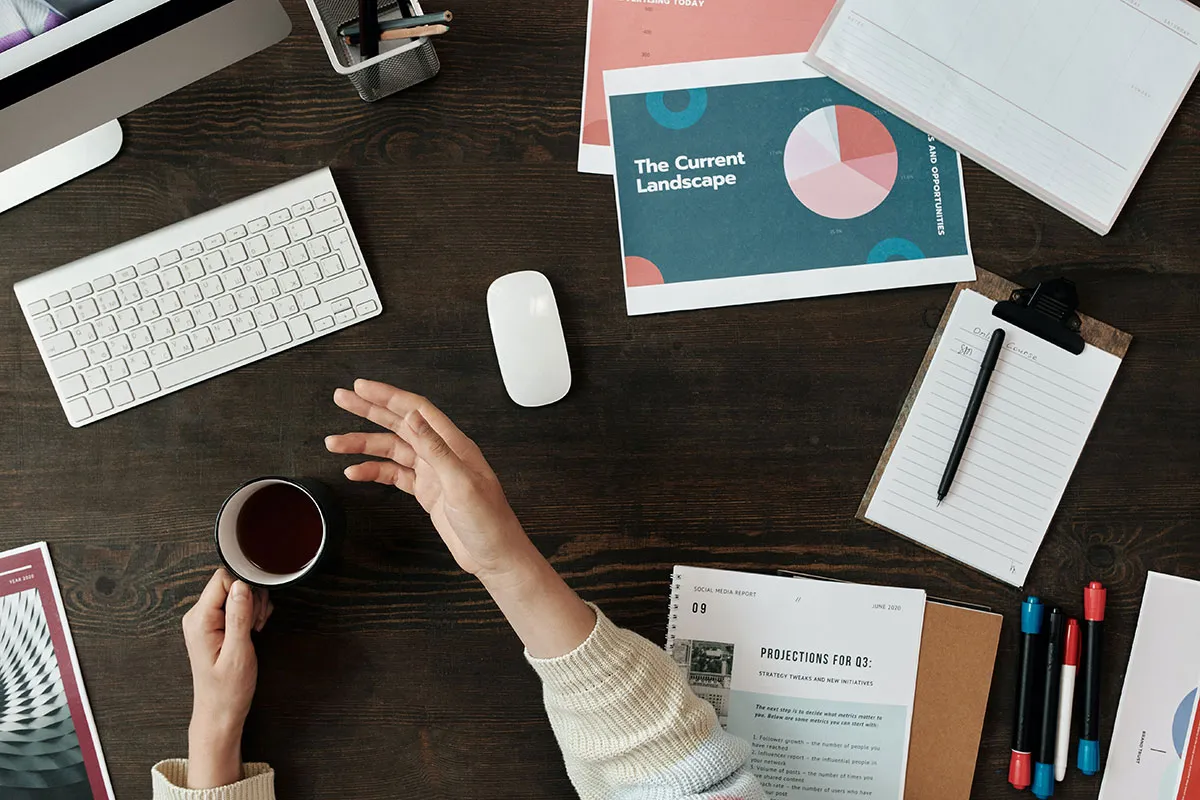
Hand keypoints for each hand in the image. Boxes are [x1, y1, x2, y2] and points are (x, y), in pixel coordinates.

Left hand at [182, 569, 271, 788]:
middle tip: (255, 625)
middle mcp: (198, 616)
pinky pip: (236, 604)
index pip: (223, 579)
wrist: (220, 712)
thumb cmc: (227, 689)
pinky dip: (250, 613)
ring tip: (254, 630)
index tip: (253, 613)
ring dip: (253, 607)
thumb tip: (242, 585)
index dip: (245, 590)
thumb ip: (239, 616)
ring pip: (236, 592)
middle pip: (231, 583)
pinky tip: (252, 630)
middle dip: (251, 599)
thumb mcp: (238, 653)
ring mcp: (205, 620)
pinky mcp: (215, 624)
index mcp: (199, 620)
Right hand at [325, 380, 534, 580]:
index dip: (388, 396)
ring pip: (391, 449)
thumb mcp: (461, 483)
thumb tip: (415, 417)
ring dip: (363, 445)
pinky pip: (394, 474)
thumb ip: (436, 448)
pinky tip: (356, 471)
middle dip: (369, 410)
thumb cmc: (489, 522)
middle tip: (343, 399)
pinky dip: (373, 471)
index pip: (416, 410)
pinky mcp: (426, 491)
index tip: (362, 388)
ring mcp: (432, 473)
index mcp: (453, 445)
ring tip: (335, 442)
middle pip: (400, 423)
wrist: (494, 556)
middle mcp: (442, 454)